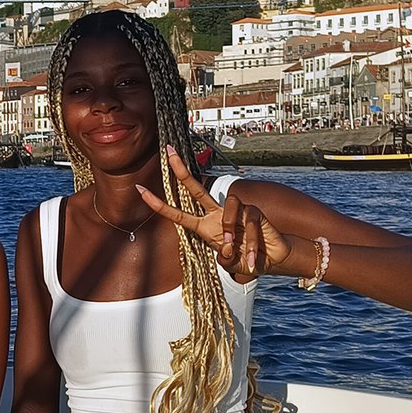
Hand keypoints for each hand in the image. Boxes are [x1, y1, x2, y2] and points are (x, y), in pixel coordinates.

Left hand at [136, 145, 294, 282]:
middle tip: (168, 151)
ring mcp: (235, 211)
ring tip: (234, 248)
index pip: (177, 213)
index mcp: (204, 226)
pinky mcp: (253, 212)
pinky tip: (251, 257)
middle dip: (181, 170)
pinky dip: (248, 243)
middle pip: (196, 188)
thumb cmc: (244, 259)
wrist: (271, 259)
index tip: (140, 190)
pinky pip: (247, 221)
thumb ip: (223, 257)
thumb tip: (225, 246)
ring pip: (227, 208)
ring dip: (230, 232)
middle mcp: (216, 214)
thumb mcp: (228, 262)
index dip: (158, 204)